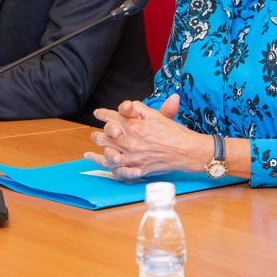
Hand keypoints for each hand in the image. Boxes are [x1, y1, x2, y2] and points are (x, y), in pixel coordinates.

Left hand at [84, 94, 208, 179]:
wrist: (187, 151)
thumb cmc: (174, 132)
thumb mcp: (157, 114)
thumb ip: (139, 108)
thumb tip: (126, 105)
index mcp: (133, 125)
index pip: (111, 117)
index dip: (102, 114)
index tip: (98, 114)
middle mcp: (129, 141)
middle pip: (105, 136)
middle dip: (99, 134)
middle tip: (95, 134)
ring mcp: (132, 157)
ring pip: (107, 154)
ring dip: (97, 152)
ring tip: (89, 153)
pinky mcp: (137, 169)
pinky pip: (117, 171)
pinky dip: (107, 168)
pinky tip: (102, 168)